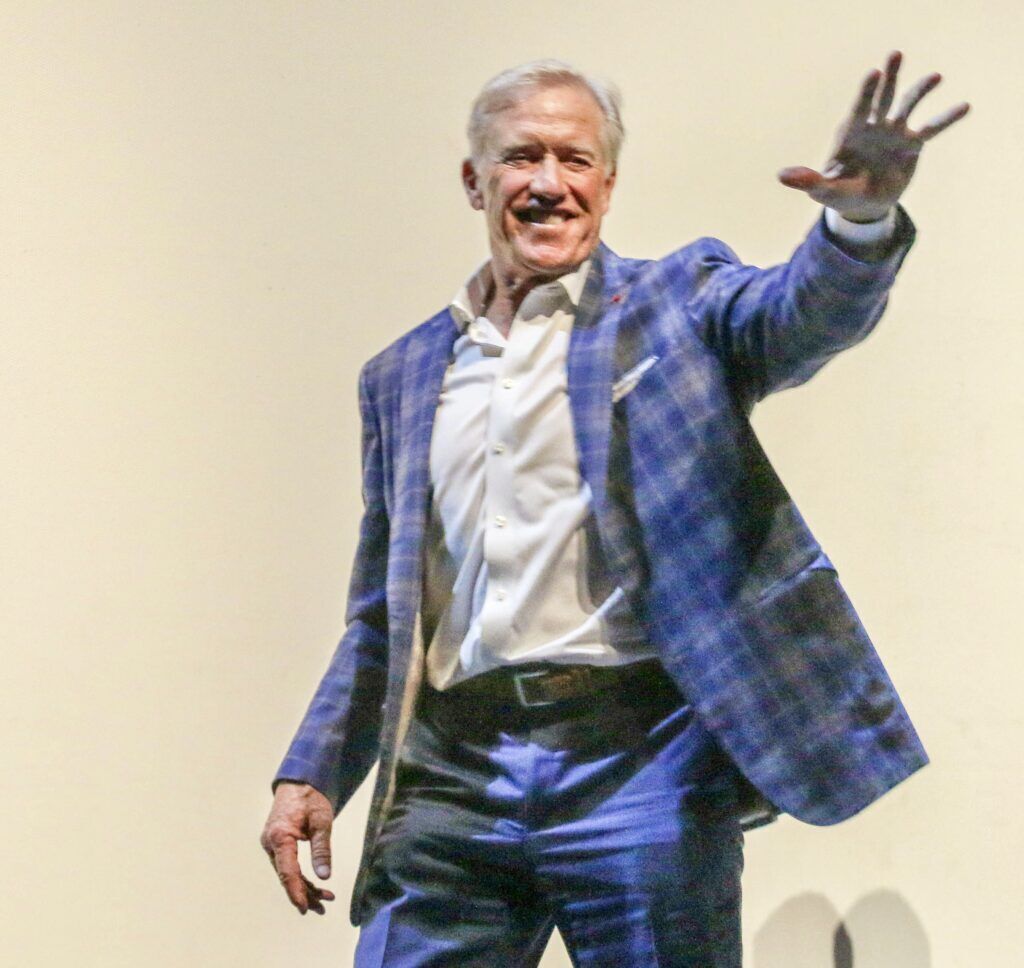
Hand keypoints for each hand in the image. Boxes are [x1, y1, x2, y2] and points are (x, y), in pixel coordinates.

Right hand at [260, 782, 335, 914]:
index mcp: (279, 836)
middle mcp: (271, 842)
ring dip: (304, 886)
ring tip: (324, 899)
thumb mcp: (322, 820)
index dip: (296, 891)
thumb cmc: (310, 797)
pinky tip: (315, 885)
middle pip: (286, 876)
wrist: (298, 781)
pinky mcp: (277, 844)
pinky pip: (287, 865)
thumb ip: (321, 848)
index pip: (287, 871)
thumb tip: (324, 876)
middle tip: (324, 906)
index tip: (305, 907)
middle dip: (305, 892)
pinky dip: (300, 875)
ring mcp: (272, 844)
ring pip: (287, 872)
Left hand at [778, 51, 969, 221]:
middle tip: (894, 55)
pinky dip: (946, 118)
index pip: (858, 109)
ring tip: (935, 76)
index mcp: (850, 133)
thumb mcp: (822, 190)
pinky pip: (932, 129)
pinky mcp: (912, 144)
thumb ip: (807, 180)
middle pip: (882, 98)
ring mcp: (894, 133)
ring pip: (907, 106)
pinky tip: (964, 105)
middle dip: (889, 78)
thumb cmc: (839, 193)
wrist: (864, 205)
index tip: (872, 75)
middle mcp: (873, 127)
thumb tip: (781, 176)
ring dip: (920, 92)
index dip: (864, 93)